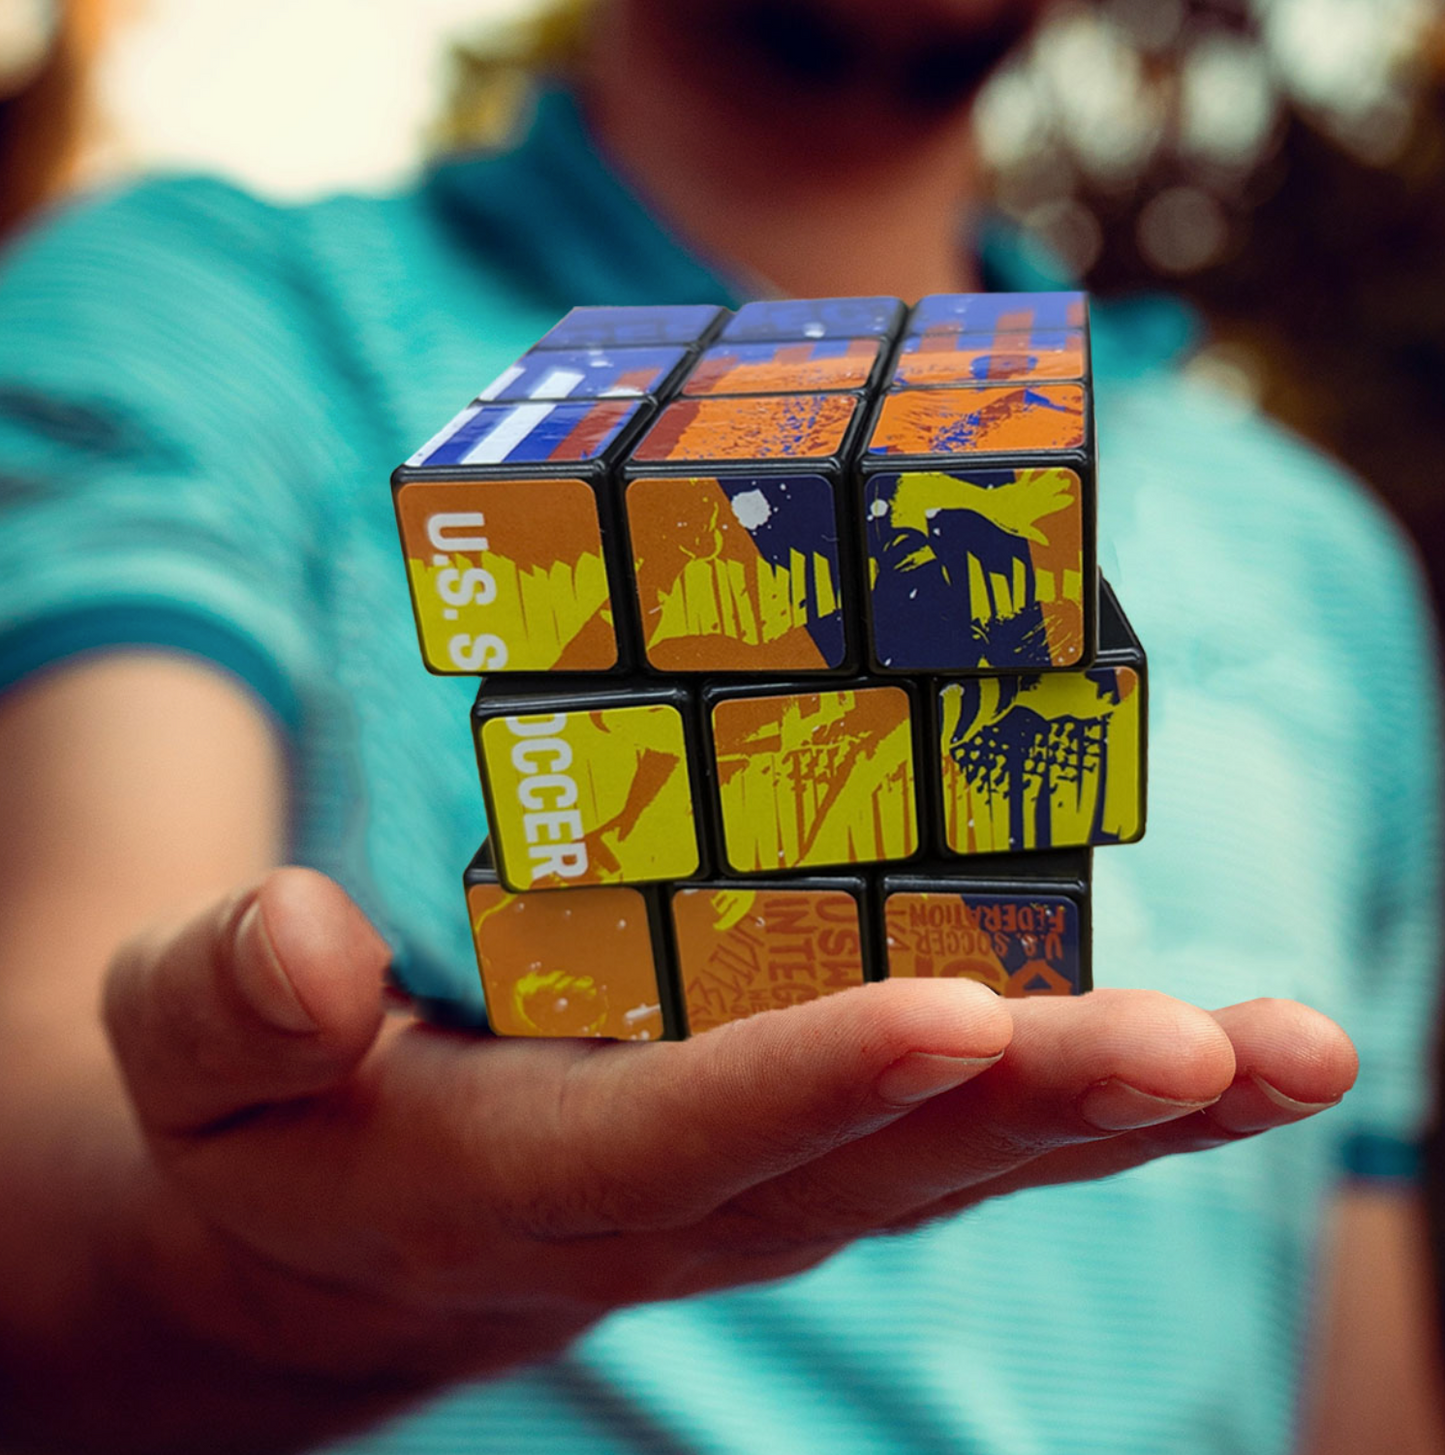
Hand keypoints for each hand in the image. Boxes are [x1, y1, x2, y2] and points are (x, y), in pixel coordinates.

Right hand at [103, 868, 1356, 1419]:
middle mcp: (678, 1199)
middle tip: (1211, 1045)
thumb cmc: (265, 1109)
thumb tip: (307, 948)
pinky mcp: (816, 1139)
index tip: (944, 1015)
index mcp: (512, 1176)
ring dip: (1131, 1109)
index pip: (675, 1142)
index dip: (804, 1083)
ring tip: (1293, 1054)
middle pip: (881, 1163)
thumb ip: (227, 1000)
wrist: (341, 1216)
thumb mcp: (191, 1050)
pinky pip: (976, 1130)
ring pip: (966, 1159)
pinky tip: (1236, 1057)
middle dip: (1045, 1103)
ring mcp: (767, 1178)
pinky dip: (1112, 1096)